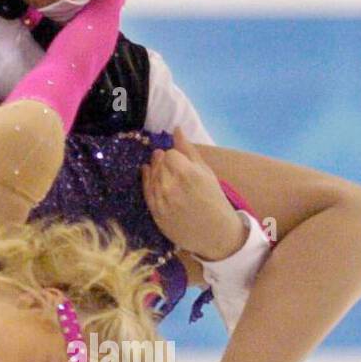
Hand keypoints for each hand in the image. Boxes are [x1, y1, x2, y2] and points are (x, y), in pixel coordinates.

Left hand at [141, 130, 247, 261]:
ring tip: (167, 174)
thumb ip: (188, 150)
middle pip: (158, 163)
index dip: (174, 155)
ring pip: (150, 175)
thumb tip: (176, 129)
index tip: (181, 162)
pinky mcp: (155, 212)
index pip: (168, 153)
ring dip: (156, 171)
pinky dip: (146, 179)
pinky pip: (146, 190)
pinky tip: (148, 172)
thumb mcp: (206, 172)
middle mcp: (171, 186)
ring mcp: (161, 200)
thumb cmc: (213, 200)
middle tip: (174, 168)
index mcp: (187, 173)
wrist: (215, 233)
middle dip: (164, 162)